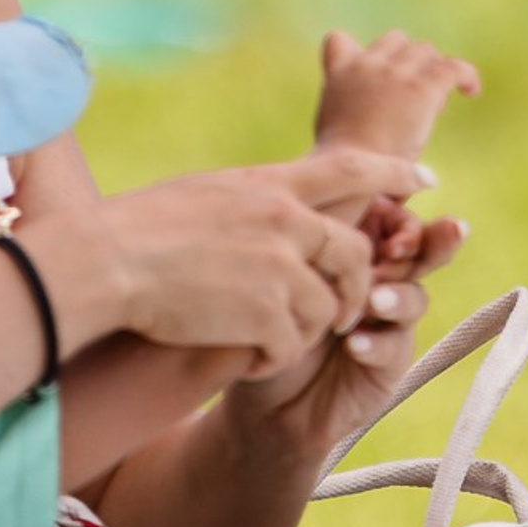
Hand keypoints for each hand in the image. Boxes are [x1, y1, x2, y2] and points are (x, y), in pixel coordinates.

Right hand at [104, 150, 417, 374]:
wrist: (104, 262)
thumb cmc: (133, 228)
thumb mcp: (205, 193)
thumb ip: (252, 199)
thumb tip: (278, 207)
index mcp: (268, 184)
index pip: (348, 167)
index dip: (391, 172)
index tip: (423, 180)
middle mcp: (285, 220)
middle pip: (352, 253)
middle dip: (356, 286)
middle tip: (344, 310)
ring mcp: (280, 266)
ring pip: (325, 309)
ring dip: (302, 331)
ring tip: (263, 338)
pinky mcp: (268, 313)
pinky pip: (291, 345)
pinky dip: (269, 358)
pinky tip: (239, 356)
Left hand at [232, 202, 470, 462]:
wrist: (252, 395)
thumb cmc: (254, 320)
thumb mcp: (272, 270)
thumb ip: (297, 232)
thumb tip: (307, 187)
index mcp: (357, 244)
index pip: (396, 214)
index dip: (400, 210)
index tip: (394, 204)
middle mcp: (381, 277)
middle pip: (422, 249)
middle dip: (428, 242)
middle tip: (404, 245)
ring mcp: (389, 322)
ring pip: (415, 296)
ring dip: (398, 295)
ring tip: (375, 301)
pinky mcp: (389, 365)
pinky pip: (396, 348)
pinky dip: (377, 342)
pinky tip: (355, 343)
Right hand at [313, 30, 479, 176]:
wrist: (353, 174)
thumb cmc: (346, 164)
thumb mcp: (335, 126)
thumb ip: (352, 103)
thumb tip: (386, 105)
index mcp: (340, 73)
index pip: (339, 41)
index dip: (358, 54)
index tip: (374, 76)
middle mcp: (367, 65)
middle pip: (397, 42)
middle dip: (407, 63)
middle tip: (412, 98)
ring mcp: (394, 73)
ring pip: (425, 51)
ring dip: (432, 71)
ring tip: (434, 103)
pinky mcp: (421, 87)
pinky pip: (453, 67)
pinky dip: (466, 76)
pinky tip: (471, 92)